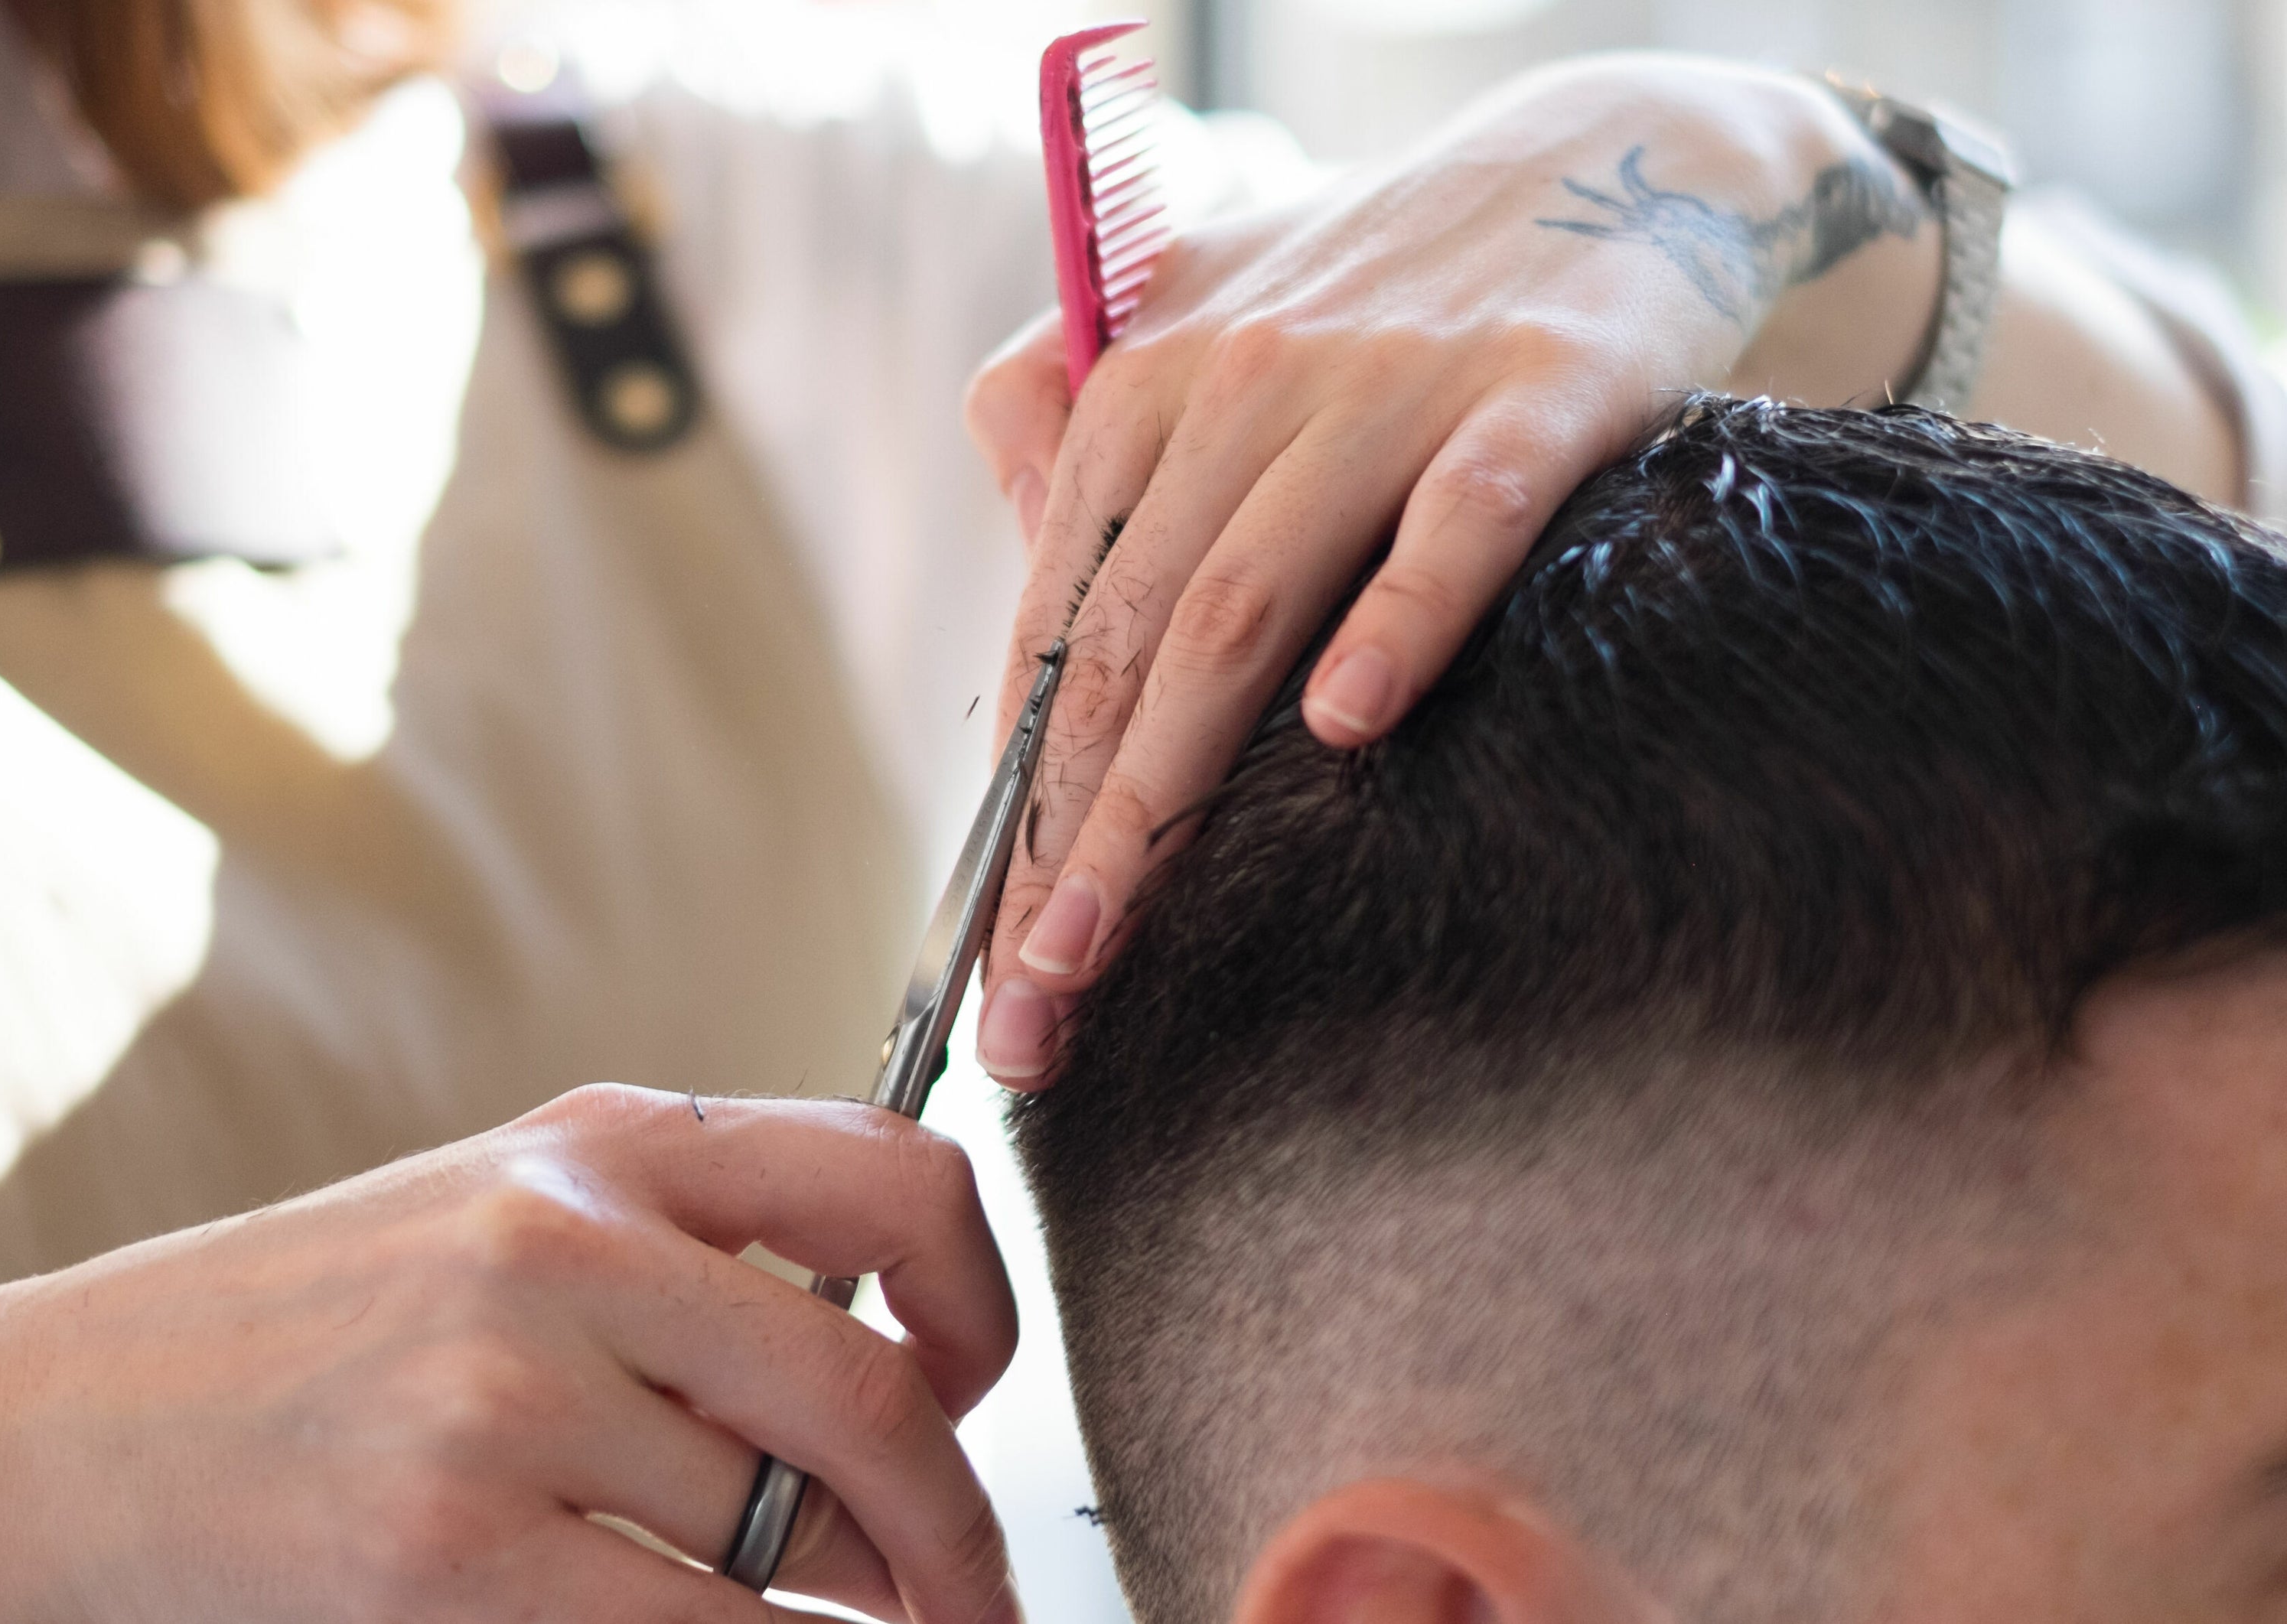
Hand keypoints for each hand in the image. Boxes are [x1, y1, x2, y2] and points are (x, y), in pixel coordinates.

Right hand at [0, 1086, 1022, 1621]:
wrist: (34, 1436)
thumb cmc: (278, 1346)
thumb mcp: (482, 1228)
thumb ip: (670, 1263)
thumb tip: (885, 1373)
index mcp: (593, 1148)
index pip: (889, 1176)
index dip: (984, 1301)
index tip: (972, 1389)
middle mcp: (560, 1247)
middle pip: (872, 1395)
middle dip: (959, 1531)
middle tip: (973, 1603)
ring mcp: (500, 1399)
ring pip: (792, 1541)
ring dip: (858, 1615)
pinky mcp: (445, 1553)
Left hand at [961, 55, 1941, 1082]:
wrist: (1599, 155)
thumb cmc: (1373, 281)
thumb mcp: (1188, 302)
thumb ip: (1067, 407)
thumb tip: (1016, 551)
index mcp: (1144, 384)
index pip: (1052, 623)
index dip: (1016, 796)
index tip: (988, 949)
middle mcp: (1245, 381)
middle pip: (1123, 641)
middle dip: (1063, 837)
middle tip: (1031, 1001)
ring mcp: (1390, 386)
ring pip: (1245, 599)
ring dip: (1169, 784)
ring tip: (1112, 933)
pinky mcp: (1541, 388)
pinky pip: (1462, 515)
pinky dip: (1403, 613)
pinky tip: (1348, 722)